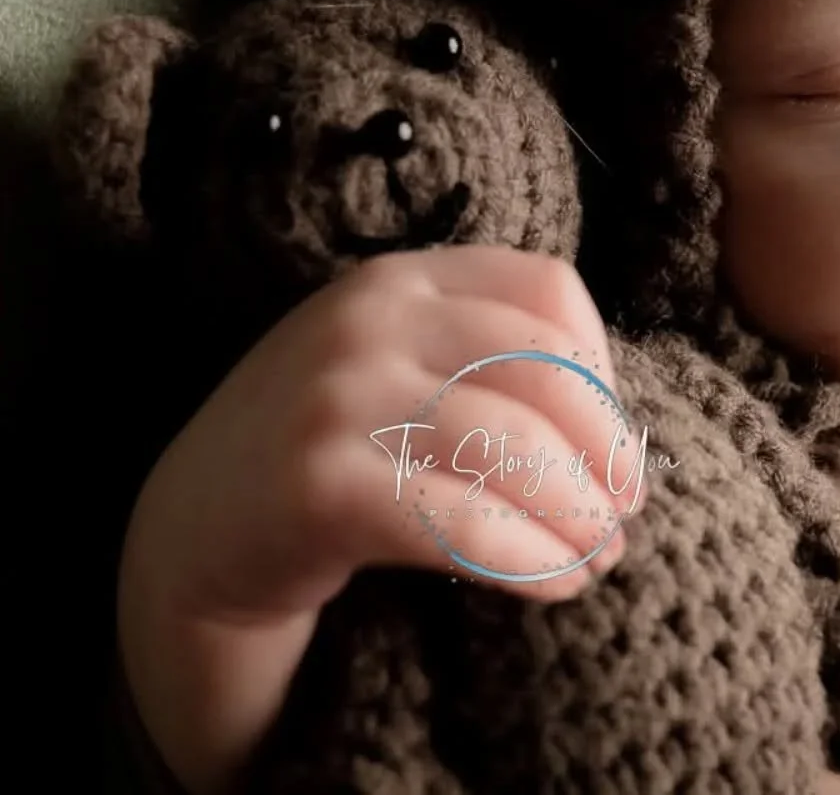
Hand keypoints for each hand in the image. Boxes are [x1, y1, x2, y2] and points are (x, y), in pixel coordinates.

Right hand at [117, 245, 644, 793]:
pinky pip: (458, 518)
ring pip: (511, 441)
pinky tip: (555, 586)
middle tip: (623, 514)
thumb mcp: (407, 378)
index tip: (614, 443)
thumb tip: (621, 442)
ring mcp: (336, 391)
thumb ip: (492, 369)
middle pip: (542, 365)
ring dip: (577, 513)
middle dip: (604, 449)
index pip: (547, 288)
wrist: (192, 536)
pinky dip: (526, 558)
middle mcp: (369, 314)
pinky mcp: (317, 481)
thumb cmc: (333, 456)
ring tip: (599, 559)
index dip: (603, 368)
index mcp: (404, 278)